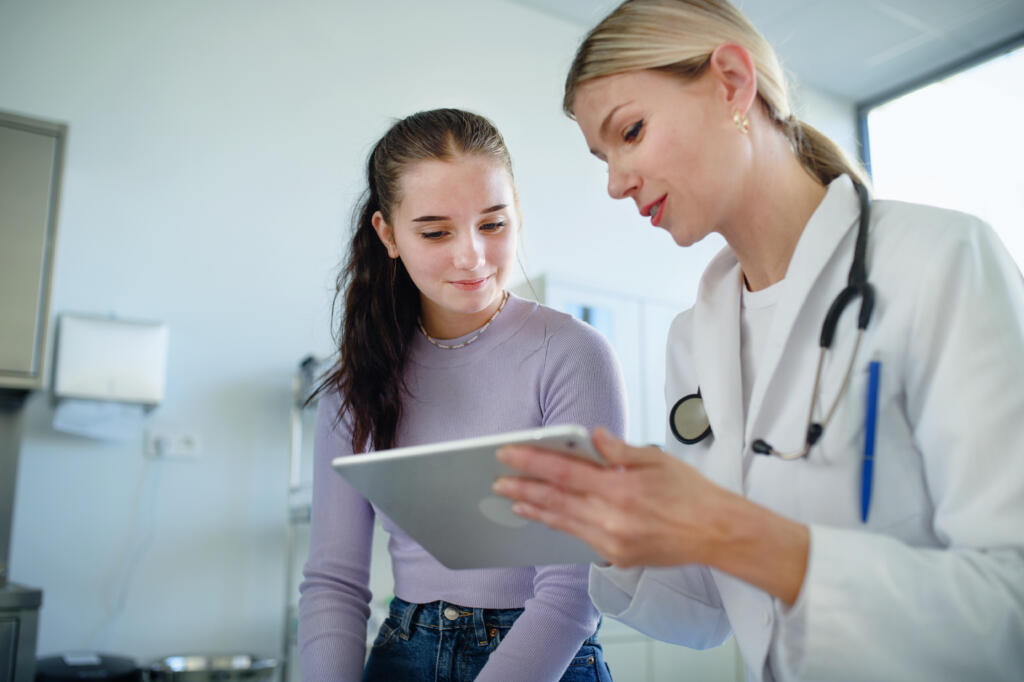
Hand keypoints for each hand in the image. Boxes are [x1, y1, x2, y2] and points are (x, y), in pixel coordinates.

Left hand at [493, 427, 730, 567]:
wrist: (716, 533)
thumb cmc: (691, 493)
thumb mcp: (656, 459)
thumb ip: (619, 449)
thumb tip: (591, 435)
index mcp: (621, 487)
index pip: (564, 471)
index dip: (531, 461)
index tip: (507, 453)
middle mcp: (613, 517)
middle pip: (556, 499)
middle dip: (523, 487)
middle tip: (498, 479)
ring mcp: (613, 541)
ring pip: (563, 522)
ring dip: (535, 509)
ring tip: (514, 500)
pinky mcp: (617, 557)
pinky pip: (579, 537)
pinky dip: (560, 524)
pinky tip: (547, 516)